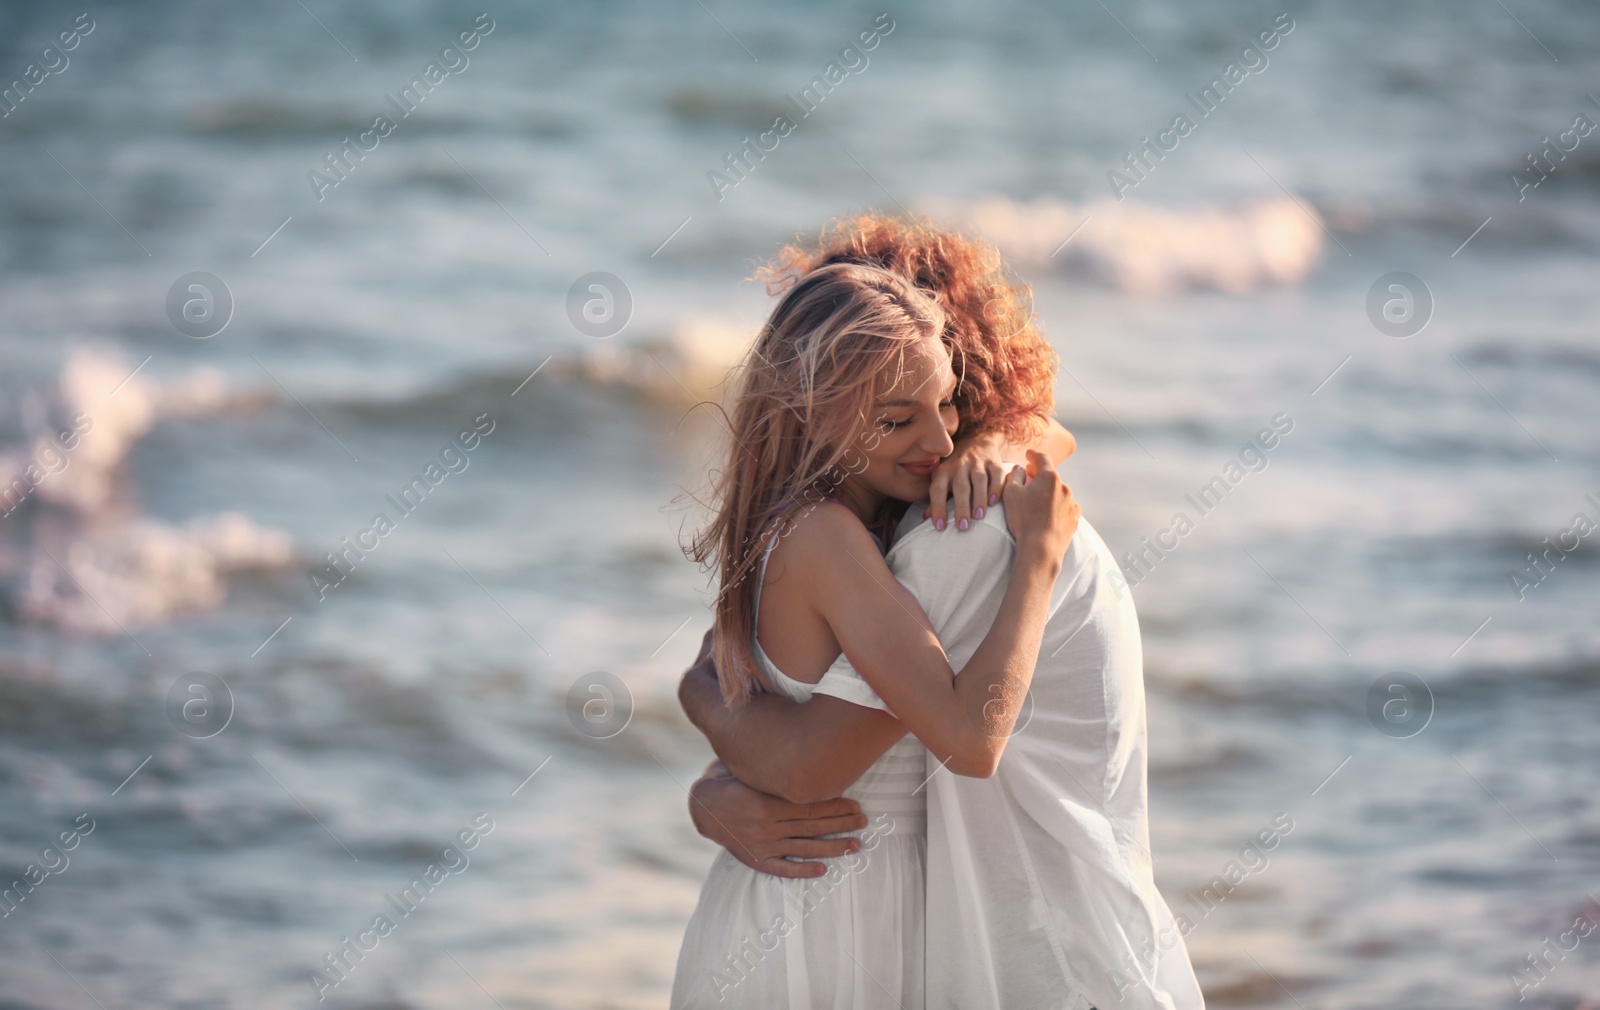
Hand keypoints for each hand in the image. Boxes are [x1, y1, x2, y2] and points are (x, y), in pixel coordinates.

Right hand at [687, 765, 866, 877]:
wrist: (702, 806)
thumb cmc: (731, 779)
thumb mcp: (752, 769)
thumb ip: (776, 769)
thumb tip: (808, 752)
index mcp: (766, 802)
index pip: (809, 806)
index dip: (835, 806)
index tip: (856, 805)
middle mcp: (766, 825)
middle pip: (812, 826)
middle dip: (841, 824)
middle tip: (864, 822)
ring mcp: (761, 844)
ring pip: (804, 848)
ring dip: (832, 847)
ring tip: (854, 846)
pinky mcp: (755, 859)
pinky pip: (782, 868)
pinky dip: (802, 871)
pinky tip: (823, 870)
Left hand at [923, 430, 1007, 530]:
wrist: (976, 440)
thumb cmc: (956, 467)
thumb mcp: (942, 478)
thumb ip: (937, 498)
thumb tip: (925, 518)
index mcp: (943, 471)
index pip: (938, 489)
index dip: (937, 507)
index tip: (940, 526)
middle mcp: (959, 465)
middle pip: (960, 486)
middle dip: (961, 506)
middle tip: (962, 526)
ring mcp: (977, 462)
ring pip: (979, 480)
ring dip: (979, 498)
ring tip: (979, 516)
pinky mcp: (994, 462)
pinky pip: (996, 474)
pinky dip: (996, 488)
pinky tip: (994, 501)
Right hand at [1001, 449, 1079, 560]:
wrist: (1041, 549)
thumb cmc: (1024, 520)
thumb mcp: (1010, 494)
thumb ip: (1014, 476)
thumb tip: (1019, 470)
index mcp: (1050, 477)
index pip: (1042, 458)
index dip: (1033, 455)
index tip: (1029, 454)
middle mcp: (1064, 487)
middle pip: (1051, 475)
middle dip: (1040, 473)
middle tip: (1029, 473)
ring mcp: (1071, 503)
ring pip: (1059, 492)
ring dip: (1049, 491)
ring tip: (1038, 497)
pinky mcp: (1074, 519)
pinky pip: (1065, 507)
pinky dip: (1057, 505)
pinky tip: (1050, 511)